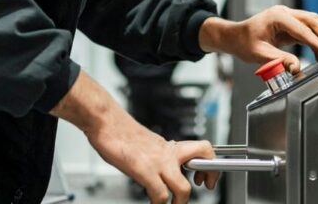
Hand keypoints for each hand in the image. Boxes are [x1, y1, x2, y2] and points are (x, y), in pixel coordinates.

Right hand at [86, 117, 218, 202]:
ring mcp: (158, 162)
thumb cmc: (121, 133)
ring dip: (180, 203)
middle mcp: (168, 153)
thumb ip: (158, 156)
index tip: (206, 177)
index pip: (203, 149)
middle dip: (211, 175)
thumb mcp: (148, 145)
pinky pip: (161, 195)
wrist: (106, 122)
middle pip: (204, 158)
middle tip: (205, 186)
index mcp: (170, 147)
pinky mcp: (144, 170)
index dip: (211, 164)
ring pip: (184, 188)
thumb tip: (161, 170)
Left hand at [199, 6, 317, 72]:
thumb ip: (279, 60)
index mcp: (277, 17)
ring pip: (311, 23)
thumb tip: (296, 68)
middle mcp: (284, 13)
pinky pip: (306, 30)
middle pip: (311, 21)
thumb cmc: (243, 42)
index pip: (302, 29)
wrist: (235, 37)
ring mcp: (287, 17)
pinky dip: (314, 40)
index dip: (316, 42)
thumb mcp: (259, 54)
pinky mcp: (289, 24)